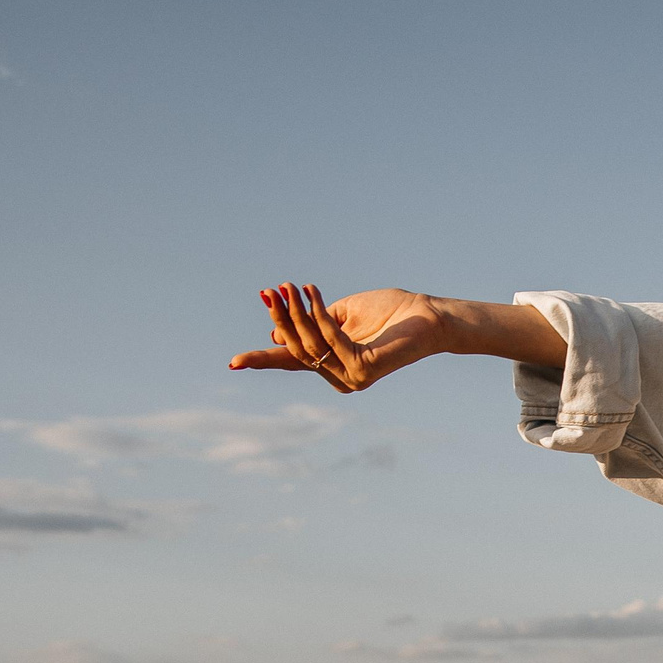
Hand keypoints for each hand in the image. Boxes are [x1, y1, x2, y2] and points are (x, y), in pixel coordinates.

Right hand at [231, 284, 444, 391]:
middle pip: (296, 350)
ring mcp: (352, 377)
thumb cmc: (390, 312)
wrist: (429, 316)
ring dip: (296, 313)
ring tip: (288, 286)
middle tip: (270, 292)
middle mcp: (340, 377)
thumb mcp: (343, 313)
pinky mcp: (364, 368)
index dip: (262, 361)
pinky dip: (319, 314)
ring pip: (310, 345)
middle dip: (280, 320)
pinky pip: (331, 338)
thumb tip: (276, 334)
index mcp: (333, 364)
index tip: (233, 364)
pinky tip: (312, 292)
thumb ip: (314, 323)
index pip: (292, 362)